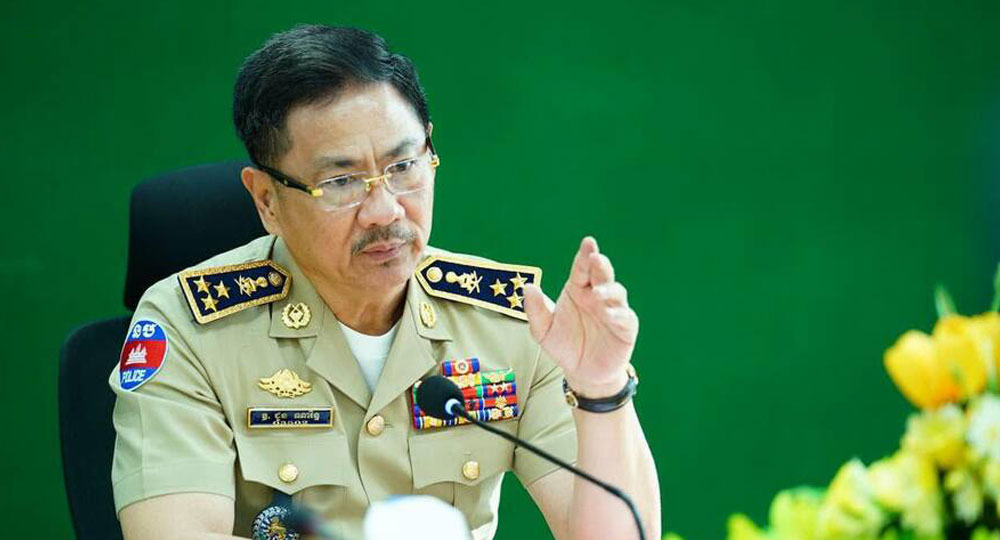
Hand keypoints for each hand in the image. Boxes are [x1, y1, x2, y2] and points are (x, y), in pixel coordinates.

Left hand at [523, 237, 638, 396]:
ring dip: (608, 290)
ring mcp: (613, 310)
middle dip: (600, 265)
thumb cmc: (564, 345)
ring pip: (616, 293)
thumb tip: (528, 287)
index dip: (586, 255)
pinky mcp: (625, 328)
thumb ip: (536, 310)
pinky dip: (618, 314)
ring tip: (597, 293)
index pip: (582, 268)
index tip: (588, 242)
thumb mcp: (543, 331)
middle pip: (602, 274)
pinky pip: (625, 317)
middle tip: (596, 258)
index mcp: (578, 290)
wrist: (582, 372)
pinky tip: (609, 314)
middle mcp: (597, 296)